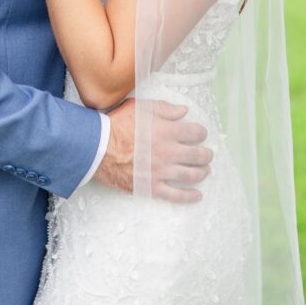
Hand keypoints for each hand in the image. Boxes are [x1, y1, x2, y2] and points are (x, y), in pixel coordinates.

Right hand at [94, 98, 212, 201]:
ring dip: (202, 172)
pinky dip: (190, 196)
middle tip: (207, 154)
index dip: (201, 132)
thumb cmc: (117, 124)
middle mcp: (169, 152)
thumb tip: (184, 111)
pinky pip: (176, 195)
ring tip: (205, 170)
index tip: (200, 134)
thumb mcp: (140, 107)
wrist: (98, 148)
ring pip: (191, 175)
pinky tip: (198, 195)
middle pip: (198, 155)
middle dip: (206, 154)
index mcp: (167, 130)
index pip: (196, 132)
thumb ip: (164, 108)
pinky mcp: (152, 187)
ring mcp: (162, 171)